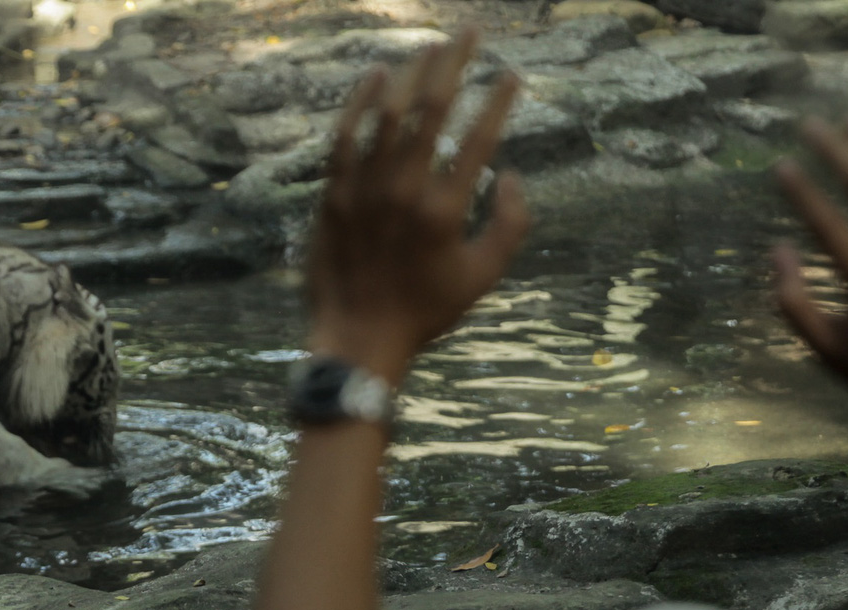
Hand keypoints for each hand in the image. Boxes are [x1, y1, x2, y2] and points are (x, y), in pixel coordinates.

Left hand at [307, 31, 529, 385]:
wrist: (357, 339)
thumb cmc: (424, 311)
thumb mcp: (483, 277)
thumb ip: (510, 226)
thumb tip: (515, 176)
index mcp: (444, 211)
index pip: (479, 139)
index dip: (499, 101)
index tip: (512, 75)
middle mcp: (403, 191)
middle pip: (432, 110)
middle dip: (455, 63)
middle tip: (469, 33)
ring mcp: (363, 190)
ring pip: (387, 114)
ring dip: (412, 74)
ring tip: (430, 47)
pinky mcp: (333, 195)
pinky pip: (344, 136)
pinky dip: (359, 102)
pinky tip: (377, 76)